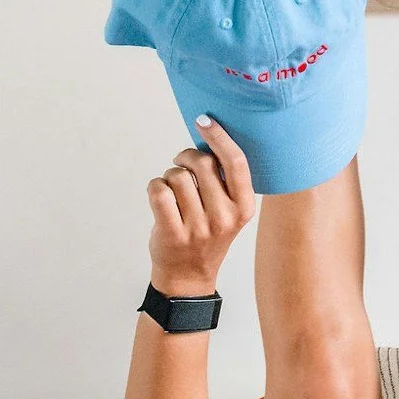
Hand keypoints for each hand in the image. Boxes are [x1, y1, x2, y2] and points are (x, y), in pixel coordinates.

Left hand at [146, 118, 255, 296]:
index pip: (236, 162)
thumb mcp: (228, 210)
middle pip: (202, 164)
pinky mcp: (174, 234)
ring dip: (169, 176)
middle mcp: (225, 217)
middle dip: (186, 157)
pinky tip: (159, 195)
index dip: (219, 136)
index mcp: (244, 208)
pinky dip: (154, 186)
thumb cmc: (207, 234)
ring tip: (173, 191)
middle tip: (181, 164)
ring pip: (177, 176)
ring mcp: (200, 228)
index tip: (203, 120)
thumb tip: (208, 136)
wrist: (189, 277)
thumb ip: (223, 180)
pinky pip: (159, 191)